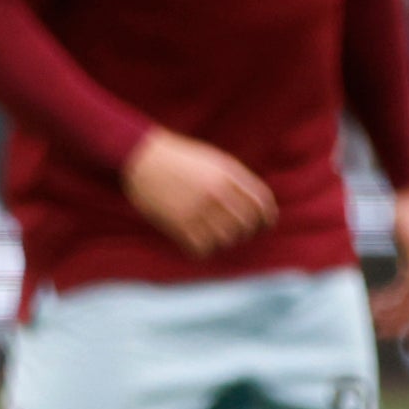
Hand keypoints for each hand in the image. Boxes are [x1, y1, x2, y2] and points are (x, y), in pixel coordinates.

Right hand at [121, 128, 278, 256]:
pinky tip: (198, 244)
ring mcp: (197, 208)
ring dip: (224, 241)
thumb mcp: (212, 160)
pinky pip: (202, 248)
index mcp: (227, 173)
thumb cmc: (178, 158)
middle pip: (246, 223)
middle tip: (237, 233)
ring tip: (215, 237)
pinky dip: (203, 250)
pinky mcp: (178, 223)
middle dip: (245, 231)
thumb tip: (253, 203)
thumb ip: (234, 178)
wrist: (141, 158)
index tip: (265, 225)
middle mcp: (216, 191)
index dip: (267, 217)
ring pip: (226, 238)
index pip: (261, 201)